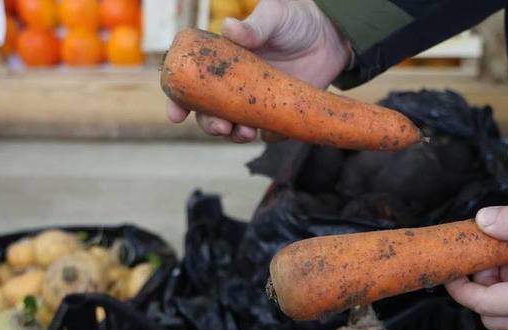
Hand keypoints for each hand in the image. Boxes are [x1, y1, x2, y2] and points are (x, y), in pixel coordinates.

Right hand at [166, 0, 351, 142]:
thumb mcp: (273, 16)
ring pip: (235, 128)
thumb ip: (253, 27)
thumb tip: (229, 28)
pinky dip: (267, 135)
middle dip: (209, 125)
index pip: (191, 83)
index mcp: (221, 61)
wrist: (331, 35)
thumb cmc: (294, 19)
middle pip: (209, 113)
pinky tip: (271, 129)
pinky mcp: (278, 114)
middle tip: (221, 126)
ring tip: (244, 131)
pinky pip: (269, 133)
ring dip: (235, 135)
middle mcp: (233, 85)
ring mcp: (255, 102)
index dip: (179, 101)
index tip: (176, 114)